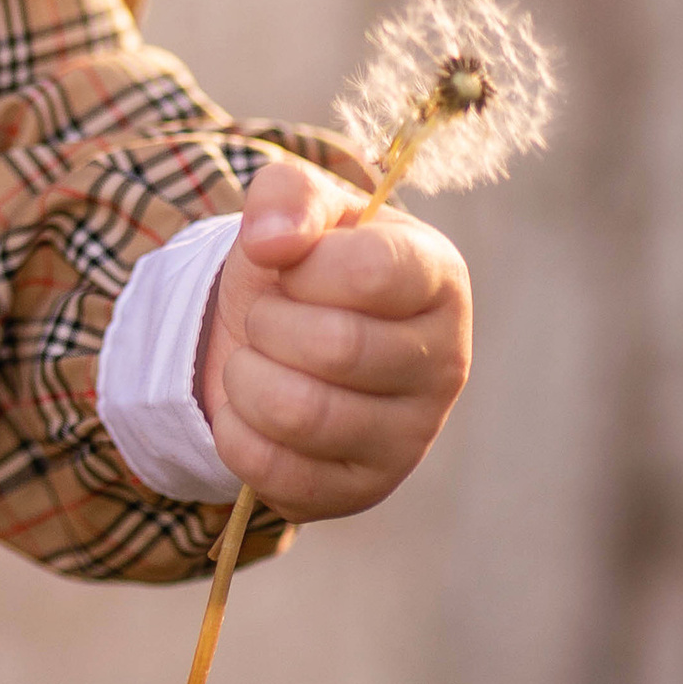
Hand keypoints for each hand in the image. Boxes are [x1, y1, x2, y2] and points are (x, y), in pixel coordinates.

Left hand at [197, 156, 470, 521]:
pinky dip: (237, 435)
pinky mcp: (366, 489)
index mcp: (437, 278)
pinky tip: (252, 412)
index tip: (289, 265)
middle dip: (267, 324)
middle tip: (265, 317)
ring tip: (255, 361)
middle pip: (335, 348)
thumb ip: (287, 194)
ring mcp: (412, 435)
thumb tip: (271, 240)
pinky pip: (280, 475)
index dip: (304, 267)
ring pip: (302, 415)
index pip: (373, 272)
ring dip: (246, 379)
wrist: (277, 339)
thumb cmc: (300, 266)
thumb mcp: (295, 209)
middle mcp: (445, 362)